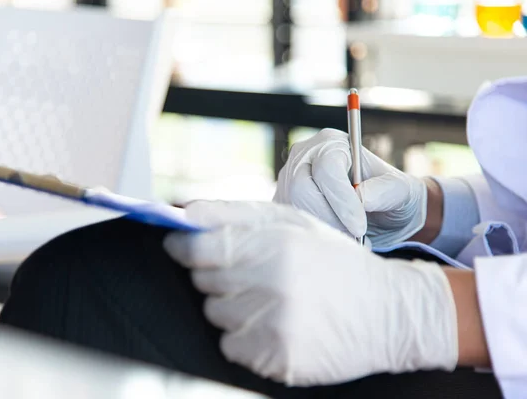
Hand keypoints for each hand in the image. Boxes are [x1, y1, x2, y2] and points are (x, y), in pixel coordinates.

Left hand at [164, 201, 457, 385]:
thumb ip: (235, 213)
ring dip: (233, 307)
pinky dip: (245, 337)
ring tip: (272, 299)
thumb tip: (184, 213)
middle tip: (254, 274)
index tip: (185, 248)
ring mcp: (275, 326)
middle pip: (203, 282)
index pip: (199, 249)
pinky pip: (230, 346)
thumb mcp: (293, 222)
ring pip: (215, 315)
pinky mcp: (278, 359)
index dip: (186, 248)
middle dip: (218, 276)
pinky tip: (276, 325)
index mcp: (276, 246)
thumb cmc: (335, 262)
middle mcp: (273, 286)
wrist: (388, 312)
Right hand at [274, 128, 426, 247]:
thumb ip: (387, 191)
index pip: (327, 169)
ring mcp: (288, 179)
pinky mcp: (283, 201)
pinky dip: (311, 234)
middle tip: (354, 238)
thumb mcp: (403, 191)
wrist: (379, 215)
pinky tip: (333, 239)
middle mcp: (304, 156)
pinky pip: (289, 220)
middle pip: (302, 188)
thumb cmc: (391, 197)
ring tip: (348, 239)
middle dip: (329, 218)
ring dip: (322, 228)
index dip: (341, 200)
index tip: (360, 228)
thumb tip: (362, 197)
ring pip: (294, 207)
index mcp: (333, 144)